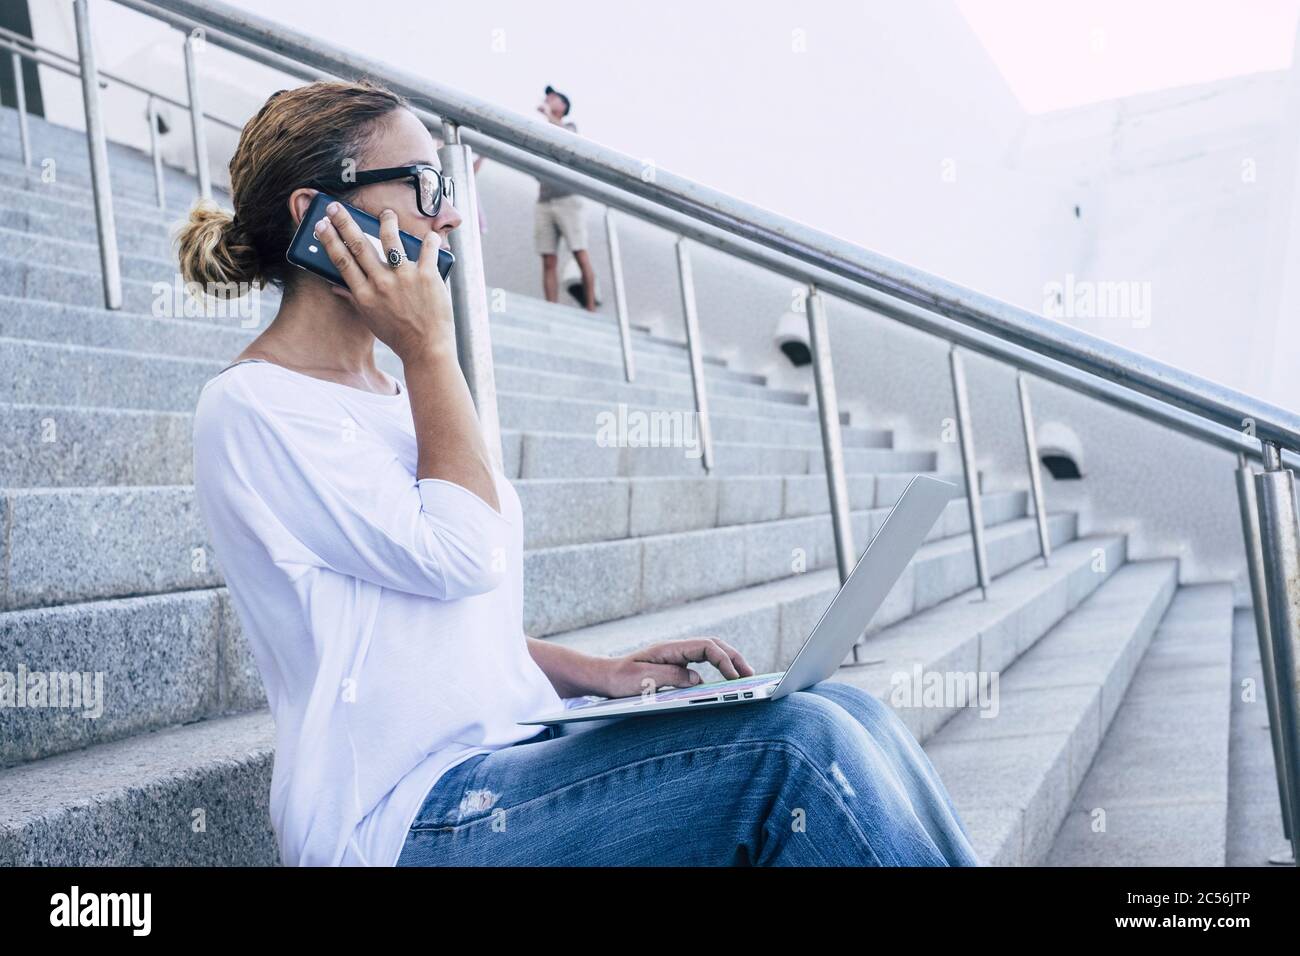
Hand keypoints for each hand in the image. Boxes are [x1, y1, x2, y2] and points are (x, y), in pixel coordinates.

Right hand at [312, 201, 452, 360]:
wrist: (427, 349)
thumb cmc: (398, 335)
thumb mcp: (370, 319)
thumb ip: (353, 298)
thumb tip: (335, 286)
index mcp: (364, 294)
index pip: (341, 260)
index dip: (329, 239)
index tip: (321, 224)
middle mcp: (381, 283)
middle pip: (358, 245)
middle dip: (344, 222)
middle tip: (335, 206)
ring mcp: (404, 277)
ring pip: (391, 239)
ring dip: (387, 222)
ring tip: (386, 214)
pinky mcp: (427, 275)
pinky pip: (427, 249)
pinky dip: (430, 240)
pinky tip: (431, 236)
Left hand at [598, 638, 755, 698]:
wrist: (603, 677)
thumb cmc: (619, 679)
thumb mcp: (643, 680)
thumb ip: (671, 677)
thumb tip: (697, 678)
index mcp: (669, 648)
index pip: (706, 646)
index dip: (724, 660)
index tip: (735, 676)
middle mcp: (675, 649)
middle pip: (713, 645)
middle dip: (735, 657)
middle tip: (752, 675)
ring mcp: (676, 655)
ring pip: (710, 651)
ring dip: (729, 661)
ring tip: (745, 676)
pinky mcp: (675, 665)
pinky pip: (702, 661)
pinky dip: (718, 667)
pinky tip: (725, 680)